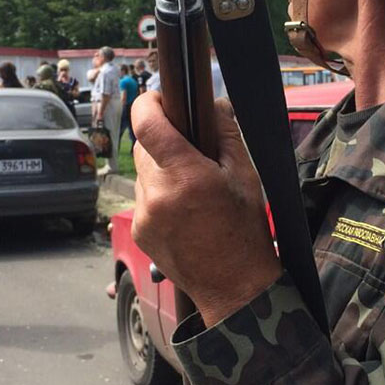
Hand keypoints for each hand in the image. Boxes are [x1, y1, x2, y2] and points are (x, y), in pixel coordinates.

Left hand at [132, 93, 280, 325]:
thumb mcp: (245, 176)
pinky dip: (159, 195)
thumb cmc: (245, 230)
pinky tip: (184, 211)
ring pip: (143, 173)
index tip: (159, 98)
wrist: (233, 285)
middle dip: (162, 141)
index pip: (147, 124)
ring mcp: (144, 215)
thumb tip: (214, 104)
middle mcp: (158, 194)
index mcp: (186, 176)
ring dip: (161, 170)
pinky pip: (143, 198)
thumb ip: (226, 134)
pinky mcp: (139, 231)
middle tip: (190, 151)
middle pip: (144, 147)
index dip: (148, 103)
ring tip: (191, 190)